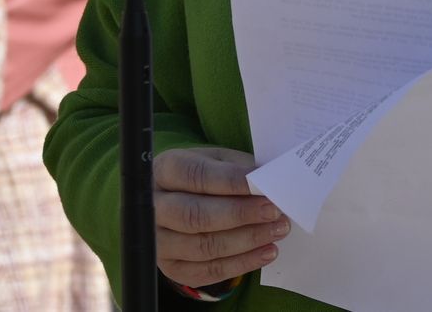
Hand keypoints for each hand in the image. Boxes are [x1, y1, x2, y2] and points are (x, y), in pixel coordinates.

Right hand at [154, 147, 288, 289]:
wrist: (180, 198)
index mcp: (164, 170)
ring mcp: (158, 240)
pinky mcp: (170, 267)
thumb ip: (240, 168)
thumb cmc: (204, 175)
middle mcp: (154, 207)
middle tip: (274, 212)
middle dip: (240, 215)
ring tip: (277, 231)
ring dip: (246, 241)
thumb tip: (270, 180)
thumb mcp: (218, 160)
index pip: (196, 176)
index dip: (231, 182)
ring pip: (202, 246)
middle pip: (194, 215)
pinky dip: (241, 264)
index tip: (264, 186)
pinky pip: (207, 272)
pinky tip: (266, 252)